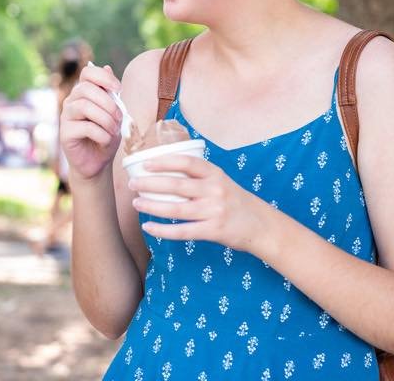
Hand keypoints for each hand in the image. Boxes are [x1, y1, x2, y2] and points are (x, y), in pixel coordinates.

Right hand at [59, 64, 122, 179]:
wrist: (98, 163)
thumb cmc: (106, 135)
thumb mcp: (114, 113)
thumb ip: (110, 94)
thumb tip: (107, 66)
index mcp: (84, 93)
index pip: (87, 72)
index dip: (103, 76)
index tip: (118, 89)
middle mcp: (72, 101)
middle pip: (86, 89)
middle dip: (108, 103)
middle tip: (119, 117)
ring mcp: (66, 117)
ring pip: (85, 107)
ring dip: (106, 119)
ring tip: (114, 130)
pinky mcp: (65, 133)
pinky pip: (86, 127)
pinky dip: (102, 134)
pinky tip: (106, 140)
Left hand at [130, 154, 266, 252]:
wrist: (260, 225)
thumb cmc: (234, 200)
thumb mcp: (221, 181)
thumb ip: (199, 176)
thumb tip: (164, 169)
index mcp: (216, 174)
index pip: (187, 163)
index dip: (165, 161)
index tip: (146, 163)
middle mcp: (215, 190)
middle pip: (177, 186)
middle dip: (150, 184)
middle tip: (132, 184)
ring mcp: (215, 211)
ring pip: (177, 209)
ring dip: (152, 206)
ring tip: (136, 203)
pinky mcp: (213, 231)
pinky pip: (183, 231)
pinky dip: (163, 230)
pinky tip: (149, 227)